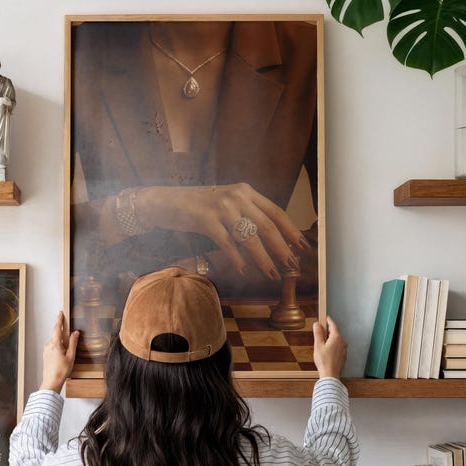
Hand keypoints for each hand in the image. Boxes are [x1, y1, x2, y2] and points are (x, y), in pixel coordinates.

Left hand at [40, 312, 79, 393]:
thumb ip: (73, 343)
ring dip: (61, 345)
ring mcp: (46, 350)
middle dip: (64, 337)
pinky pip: (52, 348)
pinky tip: (62, 358)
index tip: (60, 313)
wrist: (51, 381)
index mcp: (55, 344)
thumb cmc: (61, 371)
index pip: (57, 328)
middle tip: (70, 346)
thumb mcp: (71, 356)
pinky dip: (58, 349)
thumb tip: (75, 333)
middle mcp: (49, 345)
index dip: (59, 320)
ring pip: (55, 343)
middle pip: (57, 336)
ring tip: (66, 356)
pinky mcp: (45, 355)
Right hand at [134, 184, 309, 280]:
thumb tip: (268, 238)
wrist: (162, 201)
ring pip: (249, 236)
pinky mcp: (204, 219)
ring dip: (263, 258)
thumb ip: (244, 214)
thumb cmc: (195, 207)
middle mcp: (236, 196)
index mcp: (245, 192)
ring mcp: (220, 207)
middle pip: (267, 225)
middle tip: (292, 265)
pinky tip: (243, 270)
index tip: (303, 248)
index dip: (291, 231)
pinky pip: (226, 242)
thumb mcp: (224, 204)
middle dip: (282, 248)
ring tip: (271, 273)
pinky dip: (236, 258)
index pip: (275, 212)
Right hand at [312, 316, 346, 378]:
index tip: (326, 317)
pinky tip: (327, 350)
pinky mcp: (343, 356)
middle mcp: (342, 342)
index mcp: (336, 338)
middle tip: (321, 329)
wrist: (330, 374)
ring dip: (330, 338)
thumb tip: (317, 324)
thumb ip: (318, 333)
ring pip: (337, 340)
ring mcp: (344, 349)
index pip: (333, 326)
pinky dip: (333, 345)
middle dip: (328, 330)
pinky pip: (338, 347)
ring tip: (322, 341)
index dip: (329, 321)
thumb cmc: (324, 361)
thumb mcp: (318, 345)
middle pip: (335, 333)